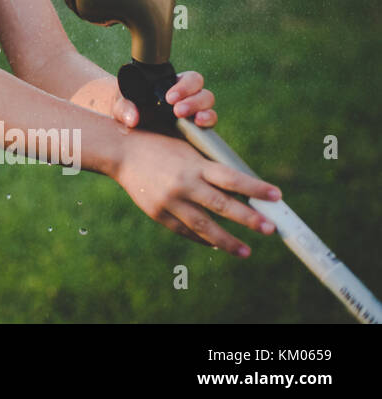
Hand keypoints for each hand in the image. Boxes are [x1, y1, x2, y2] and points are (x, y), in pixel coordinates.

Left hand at [111, 70, 215, 128]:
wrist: (129, 126)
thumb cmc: (126, 108)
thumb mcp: (121, 105)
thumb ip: (124, 108)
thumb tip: (132, 119)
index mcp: (173, 84)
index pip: (190, 79)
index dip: (184, 86)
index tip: (169, 98)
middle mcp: (187, 96)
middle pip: (202, 92)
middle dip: (193, 100)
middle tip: (177, 111)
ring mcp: (193, 112)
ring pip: (208, 106)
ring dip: (203, 111)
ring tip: (192, 120)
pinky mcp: (195, 128)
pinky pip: (209, 123)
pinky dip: (208, 123)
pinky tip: (200, 126)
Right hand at [113, 129, 281, 256]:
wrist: (121, 152)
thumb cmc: (161, 147)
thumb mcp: (188, 151)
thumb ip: (210, 169)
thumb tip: (243, 190)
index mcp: (194, 164)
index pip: (231, 178)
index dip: (255, 188)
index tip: (277, 195)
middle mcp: (184, 184)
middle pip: (222, 205)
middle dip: (249, 219)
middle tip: (271, 228)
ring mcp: (170, 201)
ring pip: (204, 226)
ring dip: (228, 241)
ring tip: (246, 251)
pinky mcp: (158, 213)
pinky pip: (185, 230)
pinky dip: (202, 238)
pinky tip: (216, 244)